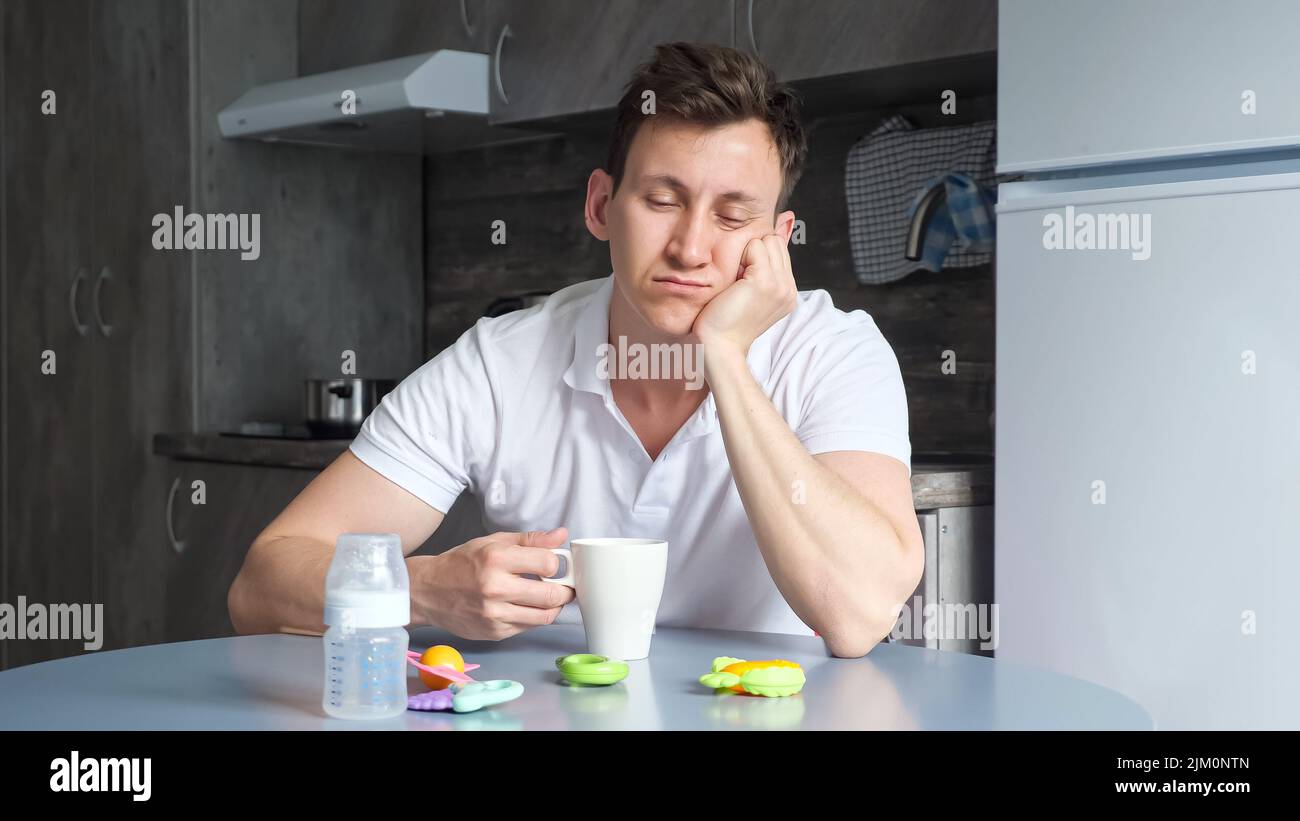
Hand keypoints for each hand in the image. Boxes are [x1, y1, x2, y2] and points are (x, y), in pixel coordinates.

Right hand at [413, 527, 573, 640]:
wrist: (428, 591)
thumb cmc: (461, 563)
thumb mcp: (493, 542)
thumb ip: (530, 540)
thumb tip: (561, 536)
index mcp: (496, 559)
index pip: (548, 563)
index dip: (557, 563)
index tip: (555, 564)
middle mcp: (496, 588)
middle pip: (552, 595)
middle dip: (565, 590)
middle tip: (564, 585)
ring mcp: (494, 614)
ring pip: (545, 616)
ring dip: (554, 607)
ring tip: (549, 597)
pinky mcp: (494, 632)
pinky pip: (528, 627)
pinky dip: (534, 617)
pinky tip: (527, 606)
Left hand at [692, 233, 796, 355]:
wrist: (718, 347)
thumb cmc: (725, 320)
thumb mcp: (750, 287)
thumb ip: (767, 258)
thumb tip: (787, 218)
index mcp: (788, 292)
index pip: (779, 249)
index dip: (757, 257)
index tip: (744, 282)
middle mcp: (790, 289)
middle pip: (775, 241)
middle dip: (754, 252)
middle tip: (739, 282)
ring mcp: (780, 285)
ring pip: (767, 240)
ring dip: (747, 254)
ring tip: (737, 282)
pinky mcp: (765, 281)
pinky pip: (754, 246)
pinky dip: (739, 258)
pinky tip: (734, 282)